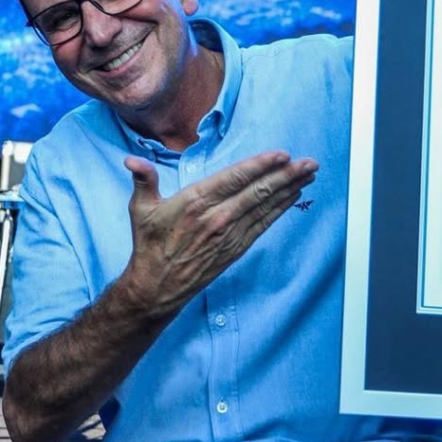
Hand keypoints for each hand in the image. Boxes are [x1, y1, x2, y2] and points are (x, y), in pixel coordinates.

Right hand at [121, 150, 317, 313]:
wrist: (157, 285)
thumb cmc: (149, 244)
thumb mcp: (141, 208)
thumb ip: (143, 179)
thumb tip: (132, 161)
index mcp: (196, 201)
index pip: (236, 178)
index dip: (261, 166)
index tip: (282, 155)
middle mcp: (217, 217)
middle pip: (259, 192)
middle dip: (287, 175)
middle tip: (310, 164)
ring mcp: (229, 235)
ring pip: (265, 208)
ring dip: (289, 190)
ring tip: (309, 176)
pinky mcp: (235, 249)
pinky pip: (262, 226)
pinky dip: (280, 211)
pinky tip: (292, 198)